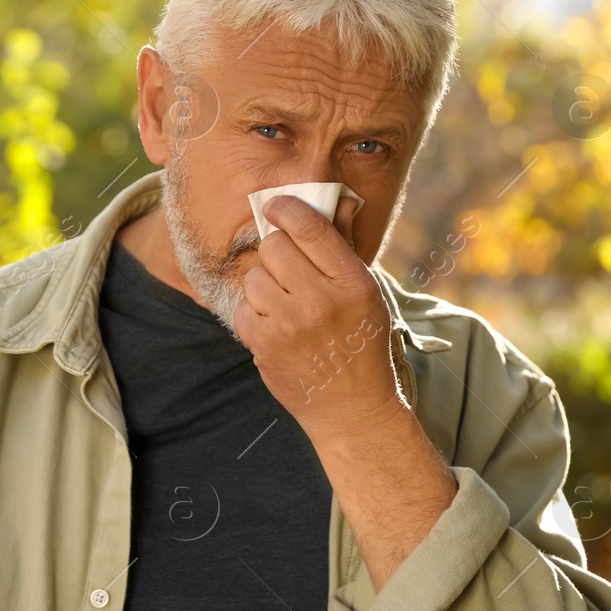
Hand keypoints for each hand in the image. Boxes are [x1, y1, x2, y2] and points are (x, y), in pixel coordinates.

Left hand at [234, 194, 405, 438]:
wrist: (353, 409)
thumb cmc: (362, 344)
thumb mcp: (368, 294)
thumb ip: (344, 248)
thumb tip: (338, 201)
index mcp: (352, 283)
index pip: (310, 228)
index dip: (286, 208)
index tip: (275, 206)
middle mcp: (321, 301)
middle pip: (274, 246)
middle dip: (276, 251)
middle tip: (288, 269)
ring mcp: (290, 326)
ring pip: (254, 276)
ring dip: (264, 284)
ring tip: (285, 303)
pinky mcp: (264, 347)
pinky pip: (242, 308)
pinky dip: (253, 314)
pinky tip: (275, 326)